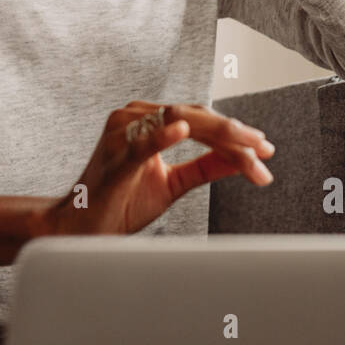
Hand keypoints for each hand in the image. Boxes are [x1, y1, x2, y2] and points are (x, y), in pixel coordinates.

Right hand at [47, 101, 274, 236]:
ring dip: (216, 134)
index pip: (200, 121)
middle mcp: (135, 116)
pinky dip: (163, 135)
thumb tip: (238, 159)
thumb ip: (203, 167)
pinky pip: (141, 140)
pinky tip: (183, 130)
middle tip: (263, 150)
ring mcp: (122, 131)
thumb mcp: (172, 183)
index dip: (235, 135)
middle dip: (234, 135)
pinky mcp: (114, 153)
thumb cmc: (119, 202)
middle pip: (195, 117)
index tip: (264, 151)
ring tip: (245, 144)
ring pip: (178, 121)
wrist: (80, 227)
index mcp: (148, 121)